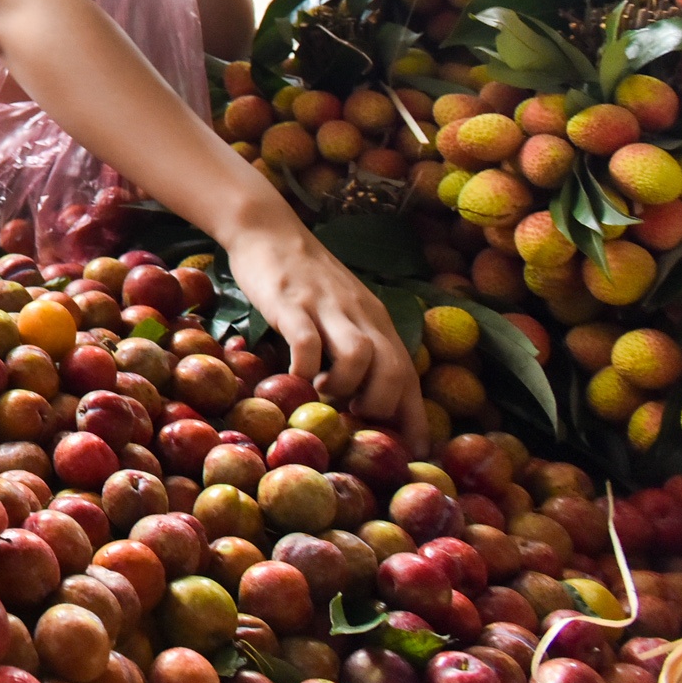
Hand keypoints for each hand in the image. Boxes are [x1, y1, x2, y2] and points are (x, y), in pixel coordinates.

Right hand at [224, 222, 427, 456]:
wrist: (267, 227)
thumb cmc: (303, 278)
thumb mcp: (342, 309)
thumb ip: (355, 344)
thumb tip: (363, 401)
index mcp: (376, 319)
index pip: (408, 375)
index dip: (414, 419)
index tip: (411, 455)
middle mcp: (359, 313)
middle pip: (392, 369)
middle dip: (378, 407)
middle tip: (351, 417)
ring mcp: (326, 306)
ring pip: (359, 356)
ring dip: (344, 387)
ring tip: (322, 393)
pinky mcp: (291, 302)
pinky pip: (307, 342)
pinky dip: (305, 369)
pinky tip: (293, 377)